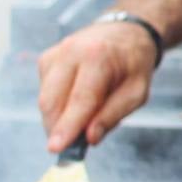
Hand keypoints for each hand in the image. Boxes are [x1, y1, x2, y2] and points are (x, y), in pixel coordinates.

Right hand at [37, 23, 157, 152]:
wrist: (125, 32)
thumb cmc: (133, 65)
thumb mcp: (137, 92)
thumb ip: (113, 115)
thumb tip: (89, 138)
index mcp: (97, 56)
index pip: (79, 99)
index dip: (67, 126)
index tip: (56, 149)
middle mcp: (71, 51)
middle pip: (52, 100)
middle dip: (56, 128)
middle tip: (69, 147)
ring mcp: (55, 54)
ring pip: (45, 98)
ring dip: (57, 118)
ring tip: (81, 119)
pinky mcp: (46, 59)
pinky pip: (45, 91)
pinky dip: (57, 105)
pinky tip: (76, 101)